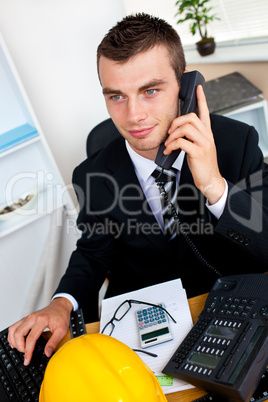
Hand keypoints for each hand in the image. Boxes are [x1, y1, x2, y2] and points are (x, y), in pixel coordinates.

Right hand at [8, 297, 72, 364]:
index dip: (28, 351)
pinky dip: (12, 335)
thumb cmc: (61, 316)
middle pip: (18, 334)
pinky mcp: (26, 318)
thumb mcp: (62, 330)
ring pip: (13, 329)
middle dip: (20, 347)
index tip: (27, 360)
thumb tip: (47, 353)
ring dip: (14, 341)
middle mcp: (32, 317)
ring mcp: (28, 317)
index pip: (30, 338)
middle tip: (25, 354)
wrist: (60, 306)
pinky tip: (15, 341)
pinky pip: (14, 326)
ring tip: (20, 349)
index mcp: (41, 320)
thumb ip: (54, 342)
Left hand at [164, 85, 224, 204]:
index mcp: (207, 133)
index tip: (198, 87)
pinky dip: (172, 145)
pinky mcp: (199, 152)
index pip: (205, 111)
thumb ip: (191, 137)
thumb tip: (175, 132)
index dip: (201, 98)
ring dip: (173, 134)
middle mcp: (207, 136)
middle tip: (170, 132)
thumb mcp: (198, 147)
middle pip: (192, 117)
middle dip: (176, 121)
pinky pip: (181, 142)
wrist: (210, 180)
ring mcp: (204, 143)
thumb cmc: (202, 164)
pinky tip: (169, 151)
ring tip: (168, 143)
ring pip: (186, 128)